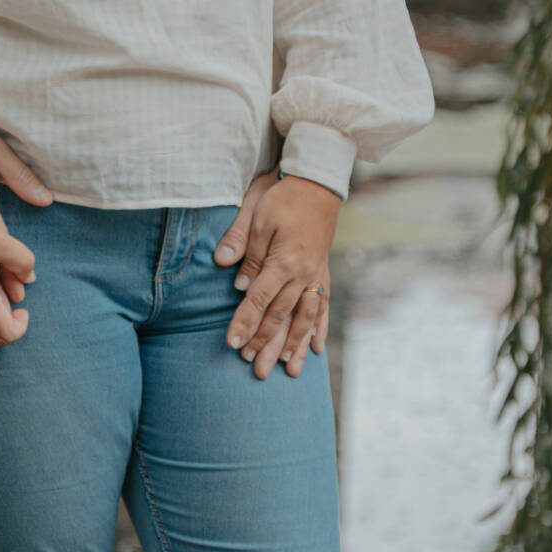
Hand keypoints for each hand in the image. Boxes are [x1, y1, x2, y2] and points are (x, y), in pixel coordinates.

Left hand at [220, 172, 338, 379]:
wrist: (317, 180)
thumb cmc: (282, 195)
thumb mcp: (257, 215)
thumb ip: (243, 245)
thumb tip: (228, 273)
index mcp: (284, 260)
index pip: (260, 299)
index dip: (245, 322)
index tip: (232, 343)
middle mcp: (304, 272)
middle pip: (283, 316)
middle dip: (268, 344)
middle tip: (254, 369)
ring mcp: (316, 273)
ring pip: (306, 317)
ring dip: (296, 345)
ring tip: (288, 371)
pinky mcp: (322, 270)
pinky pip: (323, 305)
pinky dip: (319, 328)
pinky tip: (316, 348)